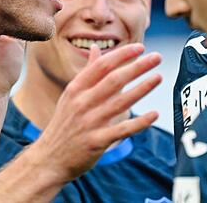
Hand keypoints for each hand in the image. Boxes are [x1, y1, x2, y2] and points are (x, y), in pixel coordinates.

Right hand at [0, 43, 161, 201]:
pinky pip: (122, 130)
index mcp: (76, 89)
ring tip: (158, 77)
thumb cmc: (63, 124)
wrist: (48, 159)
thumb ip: (87, 72)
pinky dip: (139, 122)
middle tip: (156, 57)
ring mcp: (89, 123)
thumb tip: (95, 48)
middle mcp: (82, 103)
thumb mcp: (70, 95)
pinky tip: (154, 114)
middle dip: (137, 67)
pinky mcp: (96, 142)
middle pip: (114, 80)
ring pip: (120, 102)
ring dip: (142, 88)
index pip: (102, 66)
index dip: (122, 55)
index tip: (140, 47)